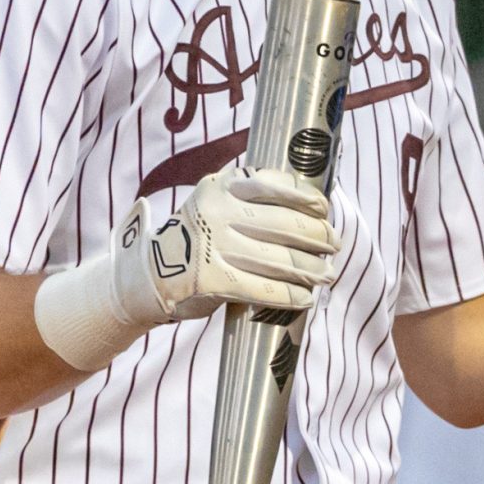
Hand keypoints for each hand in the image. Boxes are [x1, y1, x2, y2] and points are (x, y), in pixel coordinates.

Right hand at [117, 163, 339, 325]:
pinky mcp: (212, 280)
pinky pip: (264, 289)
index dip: (306, 198)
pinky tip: (304, 299)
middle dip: (317, 237)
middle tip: (334, 246)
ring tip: (326, 275)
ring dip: (311, 270)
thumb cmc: (196, 239)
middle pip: (285, 223)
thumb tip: (309, 213)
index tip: (324, 210)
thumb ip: (251, 200)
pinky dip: (290, 295)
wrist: (149, 274)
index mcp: (223, 185)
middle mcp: (218, 211)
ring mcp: (213, 245)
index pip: (275, 184)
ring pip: (280, 259)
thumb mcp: (215, 203)